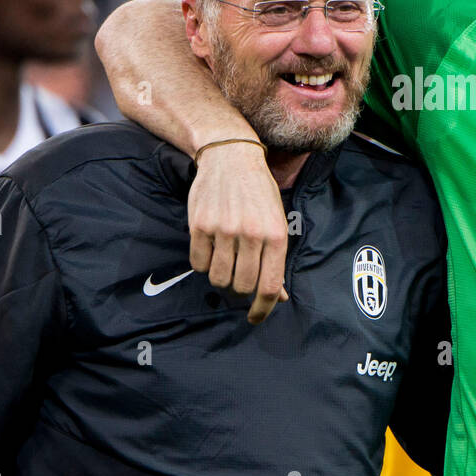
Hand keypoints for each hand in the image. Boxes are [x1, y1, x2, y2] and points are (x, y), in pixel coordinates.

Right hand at [187, 143, 288, 323]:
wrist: (231, 157)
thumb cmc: (259, 193)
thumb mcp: (276, 222)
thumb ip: (275, 261)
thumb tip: (277, 297)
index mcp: (276, 235)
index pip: (268, 286)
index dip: (262, 309)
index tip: (255, 318)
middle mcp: (251, 234)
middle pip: (241, 286)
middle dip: (240, 288)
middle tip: (239, 275)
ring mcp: (224, 230)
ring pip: (218, 278)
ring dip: (221, 276)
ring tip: (225, 258)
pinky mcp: (200, 225)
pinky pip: (198, 264)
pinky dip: (203, 263)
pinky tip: (211, 247)